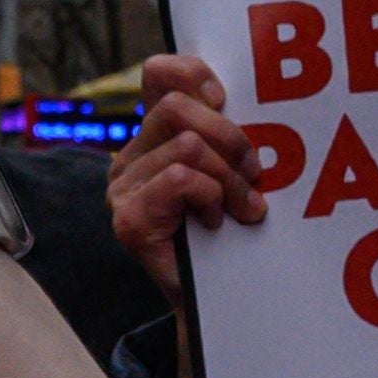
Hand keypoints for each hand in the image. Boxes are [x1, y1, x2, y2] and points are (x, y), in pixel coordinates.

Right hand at [105, 52, 271, 302]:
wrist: (218, 303)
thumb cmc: (229, 235)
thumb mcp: (232, 171)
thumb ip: (226, 136)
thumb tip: (255, 99)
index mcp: (152, 138)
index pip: (159, 74)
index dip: (194, 74)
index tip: (224, 100)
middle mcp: (129, 158)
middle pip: (177, 108)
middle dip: (229, 138)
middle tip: (253, 173)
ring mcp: (122, 190)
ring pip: (186, 146)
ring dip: (229, 179)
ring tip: (245, 208)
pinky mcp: (128, 219)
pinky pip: (179, 180)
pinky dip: (210, 197)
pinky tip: (216, 221)